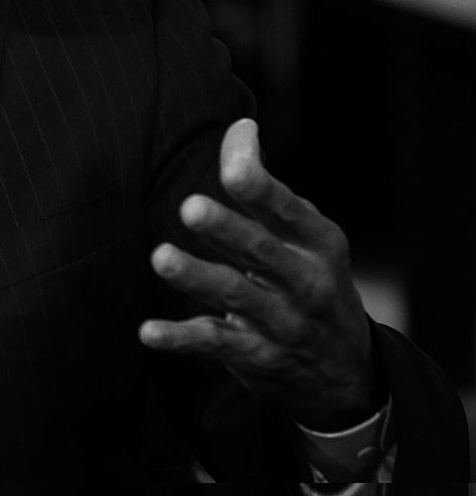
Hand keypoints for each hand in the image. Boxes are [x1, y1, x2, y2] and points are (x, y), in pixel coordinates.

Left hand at [138, 118, 375, 430]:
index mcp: (317, 242)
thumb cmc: (310, 276)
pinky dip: (181, 339)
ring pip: (236, 297)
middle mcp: (305, 282)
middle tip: (192, 208)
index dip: (260, 187)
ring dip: (197, 277)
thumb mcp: (303, 231)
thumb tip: (241, 124)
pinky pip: (215, 344)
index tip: (231, 166)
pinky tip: (148, 332)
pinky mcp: (256, 356)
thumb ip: (265, 184)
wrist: (348, 371)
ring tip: (161, 257)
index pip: (288, 210)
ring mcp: (283, 323)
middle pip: (262, 252)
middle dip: (228, 230)